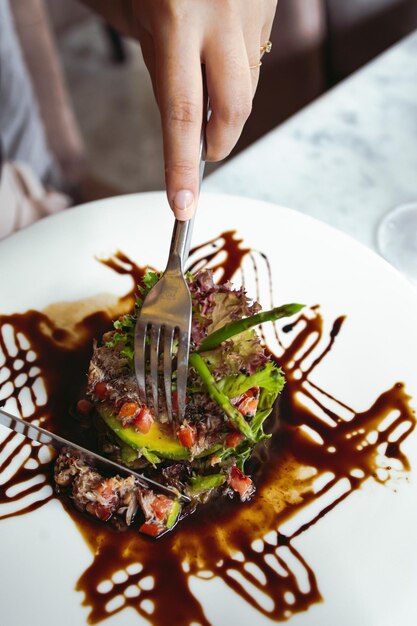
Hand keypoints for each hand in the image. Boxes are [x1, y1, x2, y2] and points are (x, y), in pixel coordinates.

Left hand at [134, 0, 276, 219]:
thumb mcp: (133, 6)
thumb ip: (156, 60)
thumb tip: (182, 118)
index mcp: (177, 17)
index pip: (180, 114)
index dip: (181, 167)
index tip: (182, 206)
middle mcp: (222, 15)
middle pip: (233, 111)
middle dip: (217, 142)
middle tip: (203, 151)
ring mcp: (254, 9)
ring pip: (249, 84)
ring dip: (227, 99)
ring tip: (203, 76)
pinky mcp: (271, 4)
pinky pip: (258, 55)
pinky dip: (238, 68)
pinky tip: (220, 48)